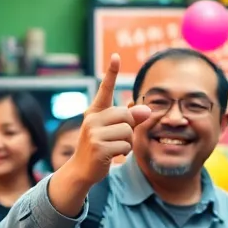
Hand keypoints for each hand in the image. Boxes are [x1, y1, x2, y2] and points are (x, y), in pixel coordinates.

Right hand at [65, 54, 151, 186]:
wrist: (81, 170)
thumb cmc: (101, 147)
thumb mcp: (114, 130)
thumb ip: (130, 118)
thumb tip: (146, 110)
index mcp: (95, 112)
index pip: (105, 89)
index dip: (111, 73)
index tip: (116, 57)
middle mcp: (91, 119)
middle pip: (126, 115)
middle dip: (129, 128)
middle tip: (119, 139)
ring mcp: (93, 133)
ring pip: (127, 131)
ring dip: (128, 143)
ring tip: (115, 148)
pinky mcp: (98, 147)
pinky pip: (125, 145)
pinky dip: (124, 152)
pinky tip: (112, 156)